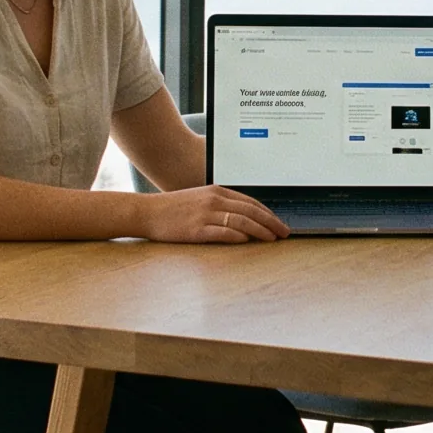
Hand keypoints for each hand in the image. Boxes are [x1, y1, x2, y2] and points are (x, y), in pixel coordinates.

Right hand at [136, 186, 290, 243]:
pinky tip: (248, 241)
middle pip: (251, 211)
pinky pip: (222, 232)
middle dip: (271, 222)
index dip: (268, 213)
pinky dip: (237, 236)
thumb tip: (244, 218)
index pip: (250, 202)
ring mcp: (205, 215)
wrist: (148, 212)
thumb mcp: (200, 199)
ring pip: (241, 222)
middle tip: (285, 232)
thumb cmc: (174, 209)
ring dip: (260, 230)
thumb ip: (221, 205)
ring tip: (272, 239)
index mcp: (217, 192)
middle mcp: (214, 201)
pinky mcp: (196, 229)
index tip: (279, 222)